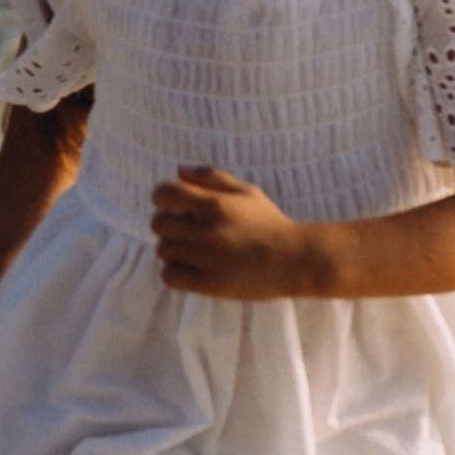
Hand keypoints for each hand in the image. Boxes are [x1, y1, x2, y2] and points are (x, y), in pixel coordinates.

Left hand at [151, 167, 324, 299]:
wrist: (295, 260)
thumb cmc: (270, 223)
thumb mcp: (247, 192)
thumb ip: (211, 177)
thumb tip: (178, 171)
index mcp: (214, 203)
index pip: (164, 193)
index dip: (164, 198)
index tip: (176, 206)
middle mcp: (206, 230)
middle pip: (158, 224)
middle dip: (170, 225)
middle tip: (189, 231)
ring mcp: (206, 258)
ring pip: (163, 250)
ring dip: (175, 250)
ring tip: (196, 251)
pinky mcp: (208, 283)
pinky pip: (169, 276)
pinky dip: (175, 272)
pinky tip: (193, 268)